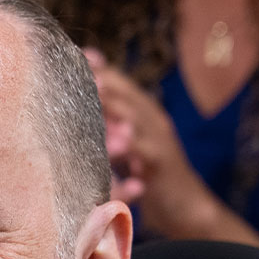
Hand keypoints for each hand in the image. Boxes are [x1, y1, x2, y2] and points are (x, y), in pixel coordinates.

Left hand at [83, 49, 217, 237]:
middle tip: (79, 64)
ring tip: (97, 90)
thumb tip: (83, 104)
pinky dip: (133, 145)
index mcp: (140, 112)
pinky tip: (118, 140)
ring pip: (136, 116)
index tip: (73, 52)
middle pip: (125, 92)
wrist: (185, 207)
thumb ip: (109, 124)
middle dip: (103, 77)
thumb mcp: (126, 146)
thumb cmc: (150, 175)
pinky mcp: (163, 164)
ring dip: (116, 102)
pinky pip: (146, 152)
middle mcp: (151, 119)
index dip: (96, 67)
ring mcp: (159, 140)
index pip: (116, 82)